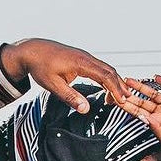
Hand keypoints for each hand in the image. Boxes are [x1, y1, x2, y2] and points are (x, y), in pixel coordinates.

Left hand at [0, 39, 127, 112]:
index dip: (115, 88)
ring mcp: (85, 57)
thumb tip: (85, 109)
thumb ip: (70, 97)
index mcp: (81, 63)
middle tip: (127, 101)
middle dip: (119, 86)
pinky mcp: (82, 59)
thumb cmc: (41, 68)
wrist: (33, 51)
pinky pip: (99, 68)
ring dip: (115, 82)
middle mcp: (86, 57)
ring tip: (121, 96)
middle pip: (109, 71)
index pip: (105, 75)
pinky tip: (108, 87)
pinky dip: (107, 78)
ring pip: (105, 69)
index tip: (122, 101)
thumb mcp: (53, 85)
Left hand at [113, 76, 160, 160]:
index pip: (138, 113)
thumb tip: (145, 118)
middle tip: (118, 85)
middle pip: (142, 101)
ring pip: (154, 93)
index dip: (127, 106)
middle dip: (130, 93)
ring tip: (130, 79)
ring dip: (142, 86)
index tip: (116, 100)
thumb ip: (156, 129)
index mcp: (155, 123)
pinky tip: (155, 77)